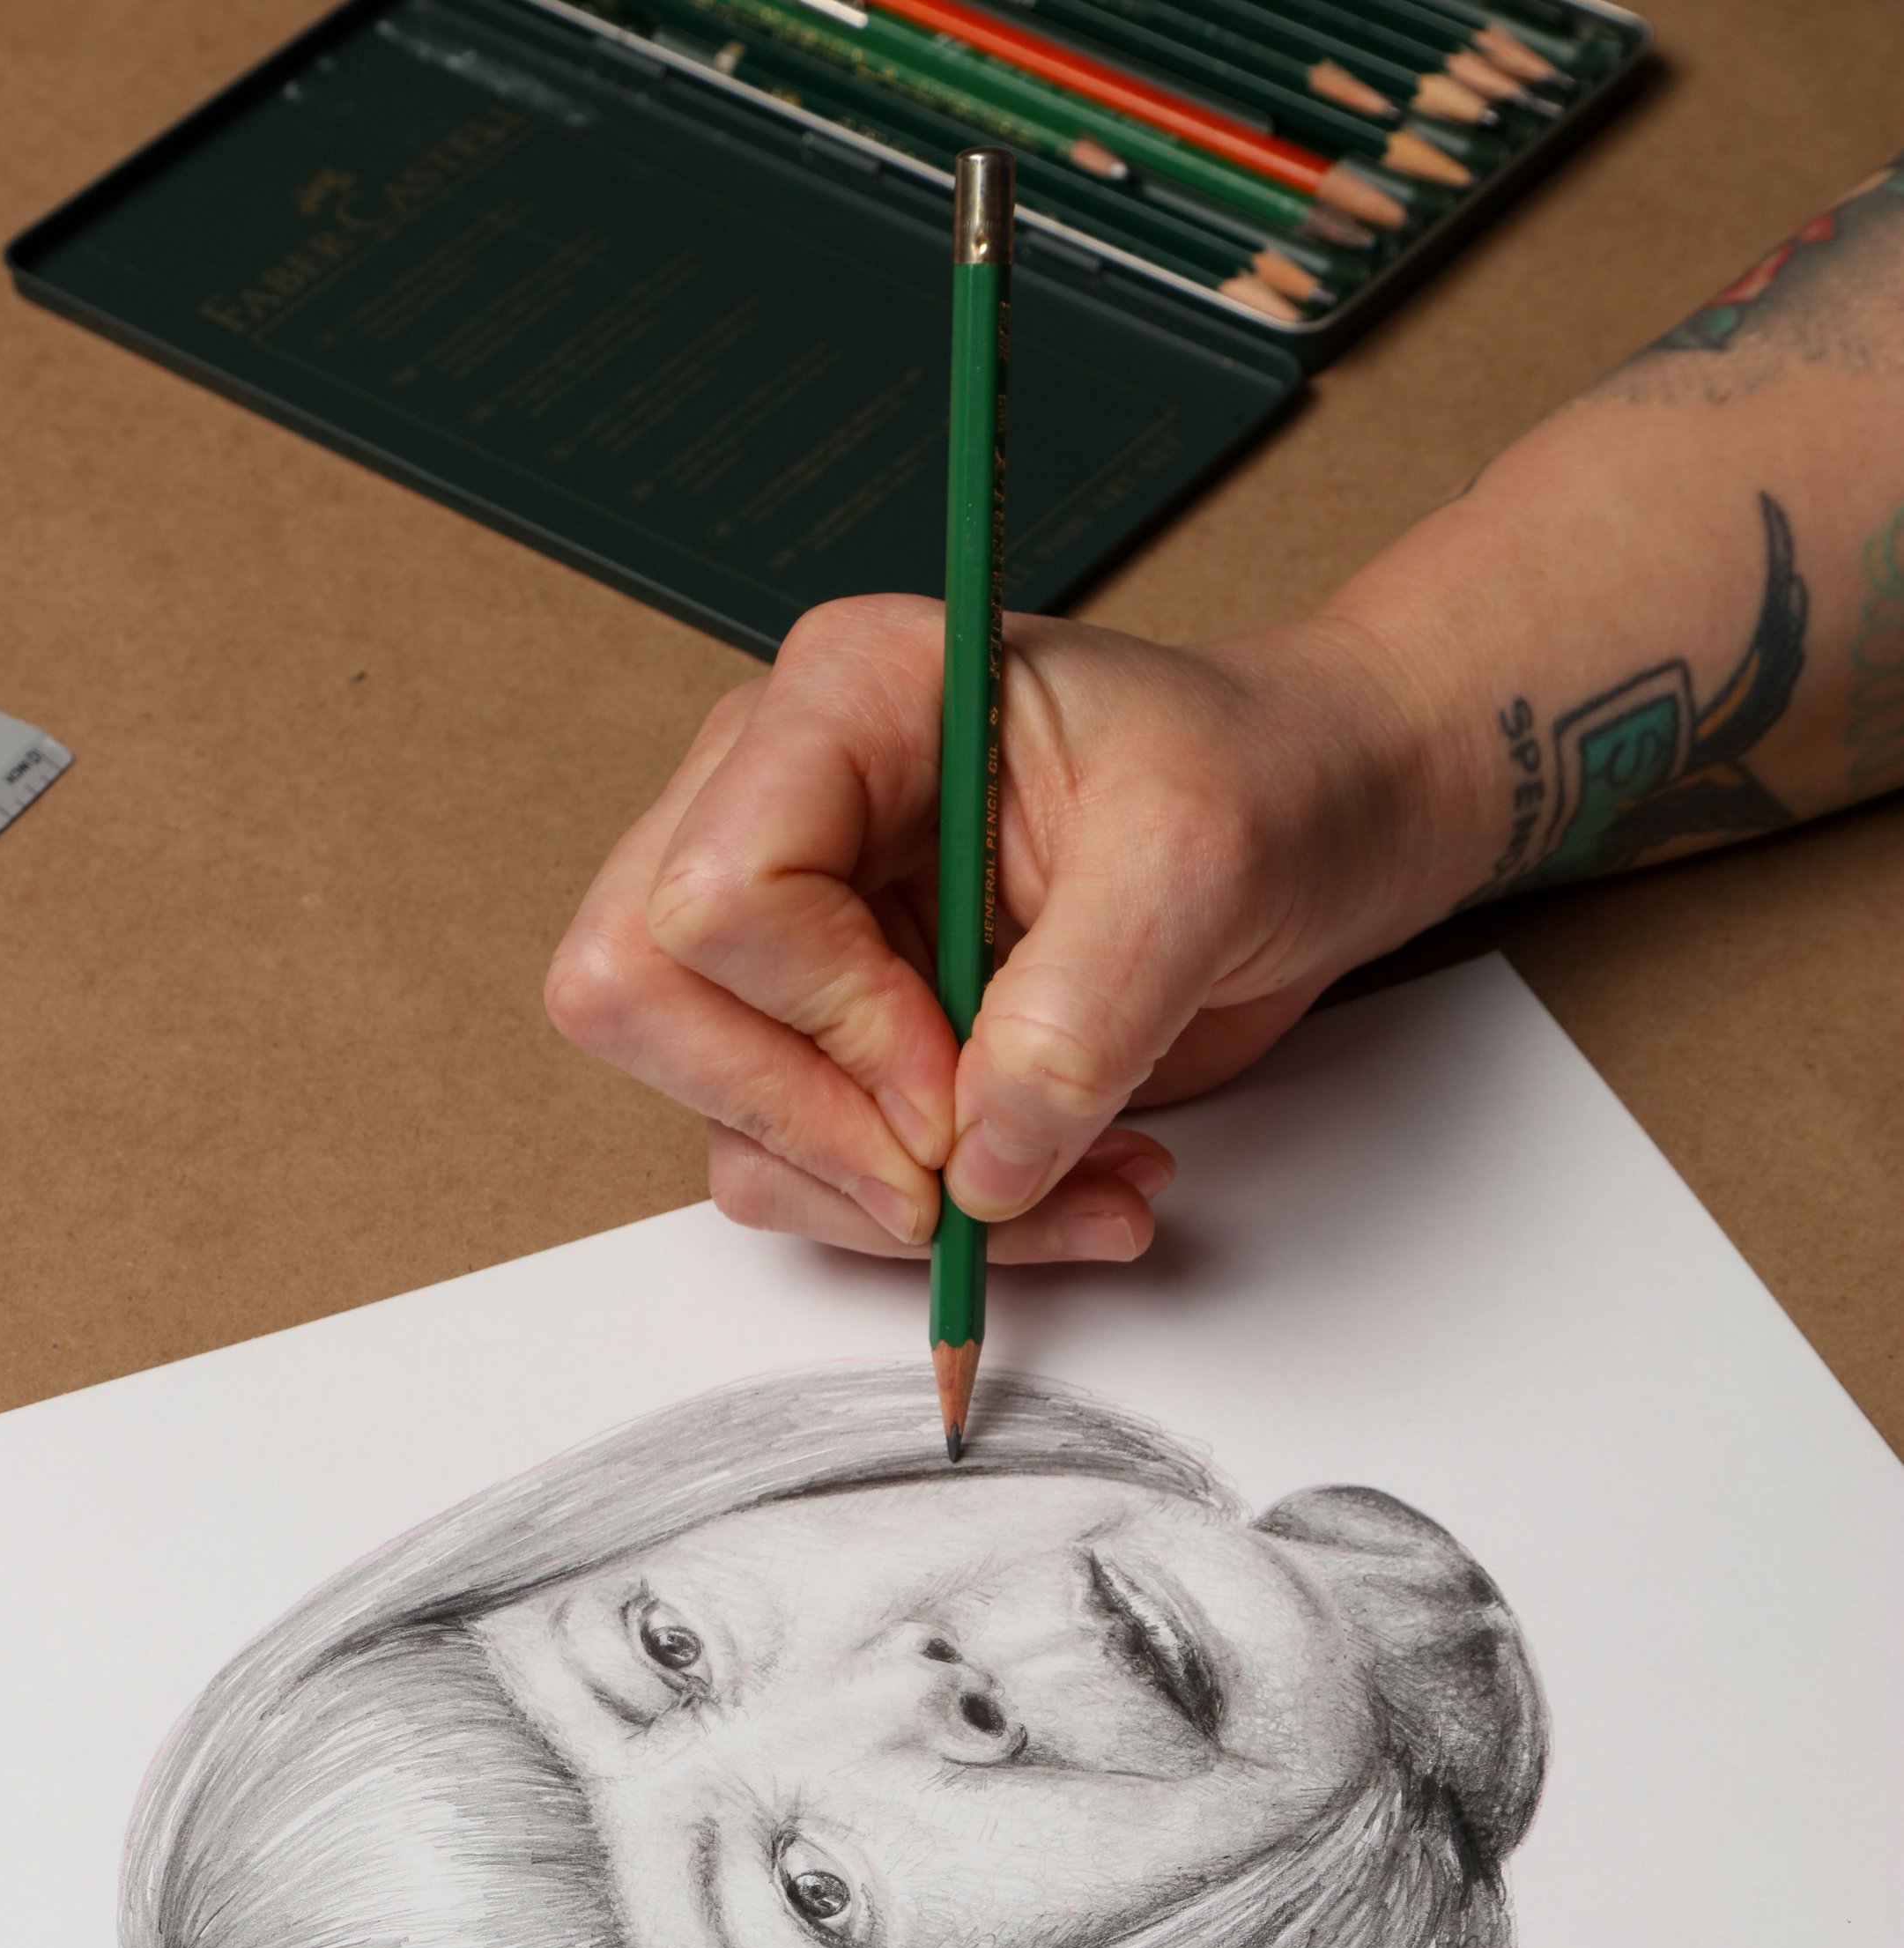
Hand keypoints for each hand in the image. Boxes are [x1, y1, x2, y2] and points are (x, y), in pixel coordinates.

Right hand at [546, 594, 1460, 1260]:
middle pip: (640, 1000)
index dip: (830, 1021)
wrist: (1326, 818)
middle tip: (966, 1172)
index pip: (717, 893)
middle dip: (807, 1124)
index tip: (965, 1084)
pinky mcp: (835, 1039)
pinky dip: (922, 1225)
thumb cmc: (1268, 778)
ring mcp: (793, 932)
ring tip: (1082, 1185)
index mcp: (844, 703)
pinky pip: (802, 1175)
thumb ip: (1082, 1010)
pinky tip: (1059, 1188)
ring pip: (723, 1119)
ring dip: (893, 1205)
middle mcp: (776, 803)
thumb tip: (979, 1167)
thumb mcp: (1204, 860)